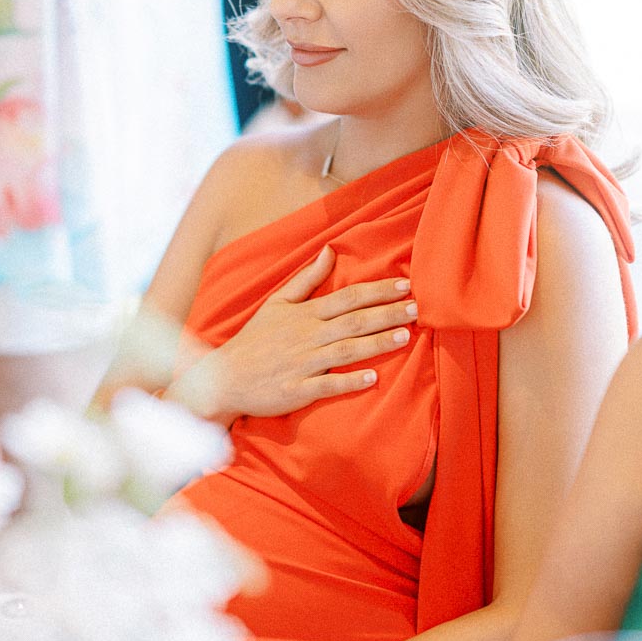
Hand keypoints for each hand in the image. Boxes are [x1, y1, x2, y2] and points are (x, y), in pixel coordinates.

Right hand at [187, 245, 417, 423]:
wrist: (224, 377)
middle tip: (417, 308)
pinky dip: (349, 381)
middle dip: (386, 314)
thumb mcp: (277, 303)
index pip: (347, 298)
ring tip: (405, 336)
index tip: (405, 285)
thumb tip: (329, 251)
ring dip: (376, 343)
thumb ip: (306, 279)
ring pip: (345, 351)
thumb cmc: (254, 340)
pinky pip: (327, 385)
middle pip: (353, 321)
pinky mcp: (297, 390)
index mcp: (304, 315)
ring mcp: (302, 364)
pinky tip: (373, 378)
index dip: (377, 291)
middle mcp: (307, 336)